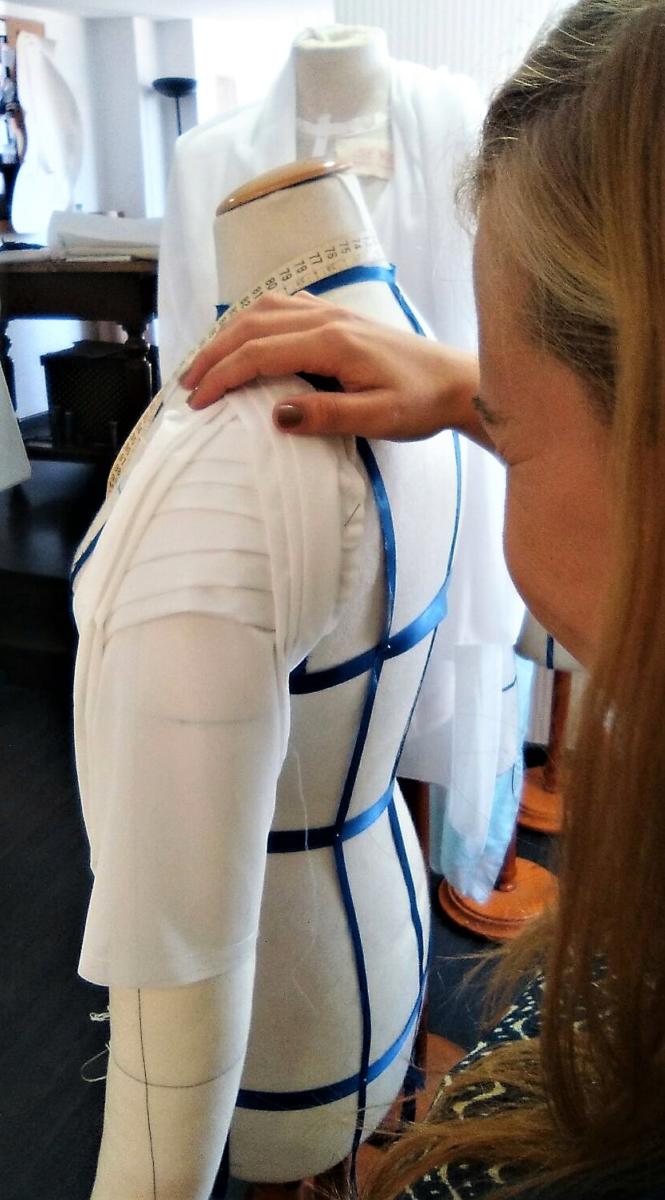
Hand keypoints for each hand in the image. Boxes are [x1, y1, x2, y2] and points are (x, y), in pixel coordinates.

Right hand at [181, 292, 482, 442]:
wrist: (457, 382)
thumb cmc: (420, 403)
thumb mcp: (377, 419)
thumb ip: (326, 416)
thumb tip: (275, 415)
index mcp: (332, 341)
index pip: (259, 352)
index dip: (223, 376)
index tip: (198, 403)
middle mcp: (327, 318)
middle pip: (251, 325)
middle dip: (212, 353)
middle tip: (186, 385)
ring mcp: (332, 312)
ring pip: (264, 310)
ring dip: (228, 334)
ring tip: (205, 363)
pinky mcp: (338, 317)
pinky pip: (284, 308)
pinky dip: (253, 321)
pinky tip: (246, 339)